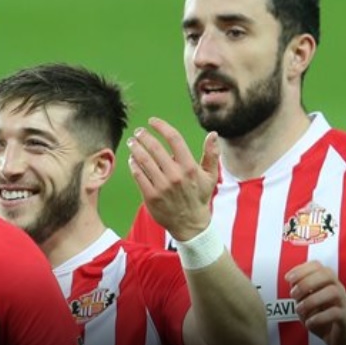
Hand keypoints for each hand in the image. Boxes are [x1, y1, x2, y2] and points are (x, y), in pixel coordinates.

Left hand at [126, 117, 217, 240]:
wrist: (190, 223)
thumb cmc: (199, 196)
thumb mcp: (210, 176)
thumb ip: (211, 154)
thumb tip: (213, 134)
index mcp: (189, 167)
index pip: (174, 139)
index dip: (161, 127)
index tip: (152, 121)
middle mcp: (175, 175)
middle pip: (155, 148)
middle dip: (144, 136)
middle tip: (138, 132)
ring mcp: (162, 186)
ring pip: (144, 160)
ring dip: (135, 148)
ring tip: (132, 143)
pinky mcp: (151, 196)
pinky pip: (138, 176)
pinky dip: (133, 165)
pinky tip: (132, 159)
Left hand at [286, 261, 345, 344]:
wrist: (340, 338)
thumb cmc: (320, 317)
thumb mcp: (306, 302)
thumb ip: (300, 291)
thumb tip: (290, 281)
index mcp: (327, 282)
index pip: (317, 266)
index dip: (301, 269)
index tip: (288, 279)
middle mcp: (338, 288)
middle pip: (327, 274)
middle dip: (306, 282)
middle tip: (293, 295)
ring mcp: (344, 303)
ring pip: (333, 291)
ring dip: (311, 300)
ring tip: (299, 309)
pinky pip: (336, 313)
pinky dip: (318, 317)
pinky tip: (309, 323)